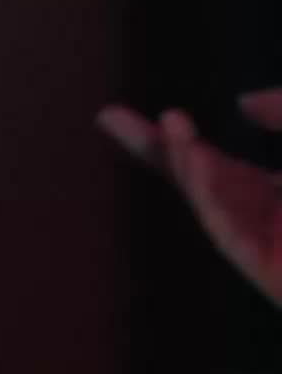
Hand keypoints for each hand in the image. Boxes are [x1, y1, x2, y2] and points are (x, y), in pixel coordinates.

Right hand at [97, 89, 281, 306]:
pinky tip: (199, 162)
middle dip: (163, 147)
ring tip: (174, 122)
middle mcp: (256, 218)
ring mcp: (261, 244)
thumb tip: (240, 103)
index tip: (108, 115)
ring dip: (188, 163)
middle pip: (193, 178)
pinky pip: (233, 237)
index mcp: (263, 194)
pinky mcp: (270, 270)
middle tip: (117, 116)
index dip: (158, 138)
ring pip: (208, 201)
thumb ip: (278, 106)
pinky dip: (213, 201)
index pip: (199, 161)